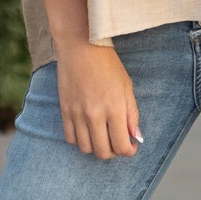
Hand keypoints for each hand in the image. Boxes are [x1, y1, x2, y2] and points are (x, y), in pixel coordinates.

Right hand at [54, 41, 142, 158]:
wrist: (81, 46)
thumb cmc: (107, 64)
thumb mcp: (127, 87)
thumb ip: (132, 114)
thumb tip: (135, 137)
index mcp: (114, 108)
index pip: (121, 146)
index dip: (129, 151)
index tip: (131, 147)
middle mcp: (95, 114)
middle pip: (103, 152)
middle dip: (114, 153)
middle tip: (118, 143)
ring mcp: (77, 114)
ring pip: (85, 148)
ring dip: (96, 148)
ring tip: (103, 138)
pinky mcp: (65, 110)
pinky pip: (70, 138)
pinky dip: (80, 141)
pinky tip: (88, 131)